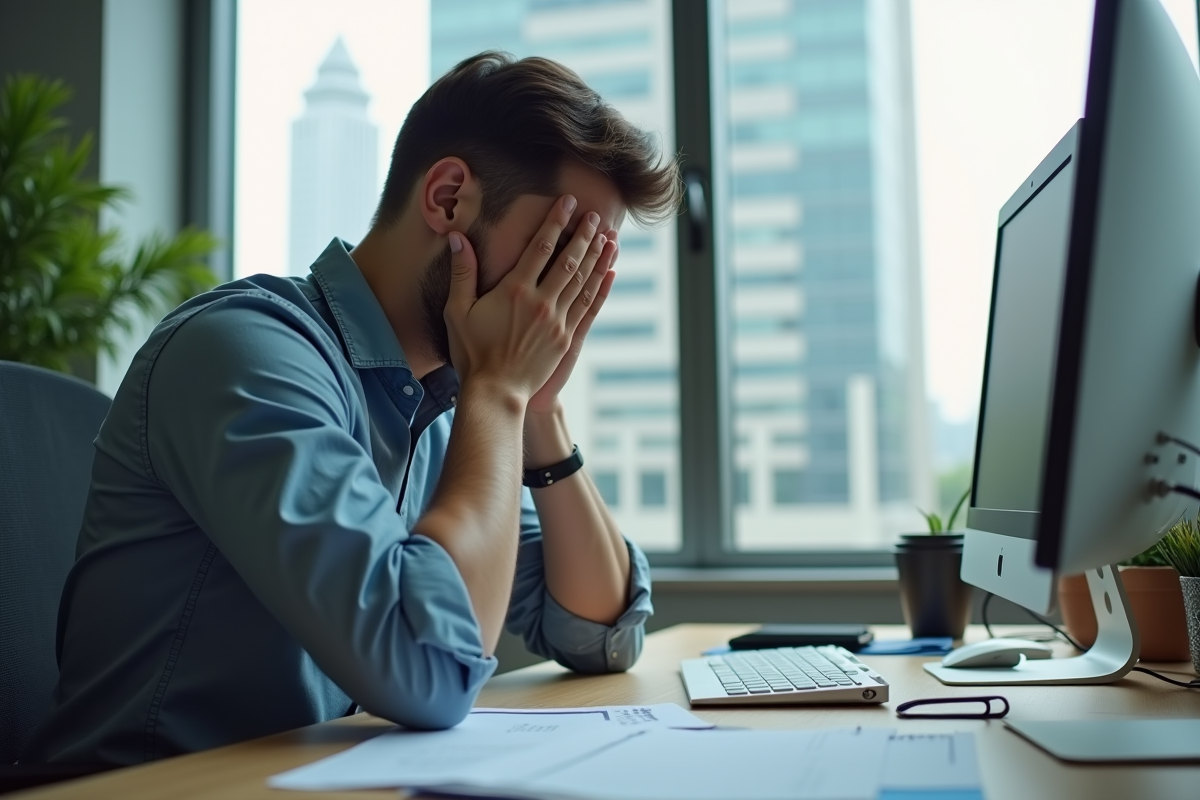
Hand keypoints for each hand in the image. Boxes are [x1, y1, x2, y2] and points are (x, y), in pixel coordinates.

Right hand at [444, 196, 606, 402]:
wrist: (495, 392)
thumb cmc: (472, 352)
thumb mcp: (458, 311)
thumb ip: (462, 273)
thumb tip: (456, 238)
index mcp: (514, 290)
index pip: (540, 247)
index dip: (556, 222)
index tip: (568, 203)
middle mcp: (541, 302)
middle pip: (569, 260)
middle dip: (584, 236)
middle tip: (596, 216)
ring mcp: (557, 321)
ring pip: (583, 281)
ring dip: (597, 257)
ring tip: (610, 237)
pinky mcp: (567, 339)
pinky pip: (588, 307)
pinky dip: (601, 287)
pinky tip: (610, 272)